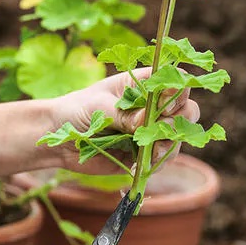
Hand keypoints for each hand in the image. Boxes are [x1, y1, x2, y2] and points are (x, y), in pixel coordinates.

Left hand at [52, 68, 199, 174]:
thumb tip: (146, 122)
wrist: (59, 140)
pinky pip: (164, 158)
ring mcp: (150, 130)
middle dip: (180, 121)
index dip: (177, 91)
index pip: (173, 80)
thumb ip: (124, 115)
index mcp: (141, 84)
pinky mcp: (144, 153)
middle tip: (162, 130)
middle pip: (186, 109)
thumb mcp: (98, 107)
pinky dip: (160, 161)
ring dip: (170, 145)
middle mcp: (151, 106)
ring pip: (178, 136)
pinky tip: (147, 163)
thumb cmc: (76, 111)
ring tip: (153, 153)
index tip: (165, 105)